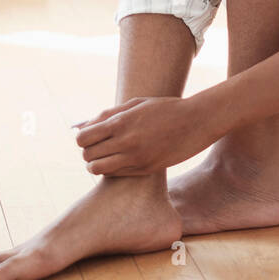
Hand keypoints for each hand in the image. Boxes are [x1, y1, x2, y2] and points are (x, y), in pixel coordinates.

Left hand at [73, 95, 215, 175]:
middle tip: (98, 145)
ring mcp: (136, 159)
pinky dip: (112, 168)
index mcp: (121, 123)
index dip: (82, 138)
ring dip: (97, 163)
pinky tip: (121, 159)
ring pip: (98, 169)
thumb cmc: (164, 109)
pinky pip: (116, 174)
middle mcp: (126, 143)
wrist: (196, 121)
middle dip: (88, 150)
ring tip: (106, 155)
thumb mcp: (135, 104)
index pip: (83, 138)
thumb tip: (82, 127)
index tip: (90, 135)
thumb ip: (107, 115)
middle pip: (88, 155)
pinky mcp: (145, 169)